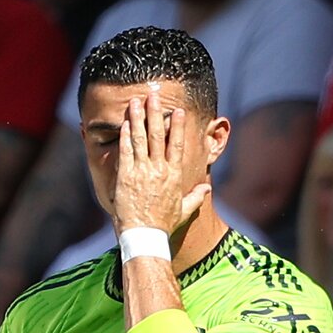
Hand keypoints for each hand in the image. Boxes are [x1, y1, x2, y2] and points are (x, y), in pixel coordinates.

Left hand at [112, 92, 211, 234]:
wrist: (145, 236)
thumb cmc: (163, 226)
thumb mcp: (184, 211)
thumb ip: (196, 196)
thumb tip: (208, 188)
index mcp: (174, 175)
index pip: (177, 145)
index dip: (178, 126)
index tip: (178, 111)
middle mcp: (159, 170)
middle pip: (158, 135)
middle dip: (155, 113)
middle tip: (153, 95)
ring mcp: (142, 172)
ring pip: (141, 139)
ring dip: (138, 118)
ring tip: (136, 101)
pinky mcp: (126, 177)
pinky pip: (126, 152)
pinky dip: (125, 136)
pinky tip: (124, 123)